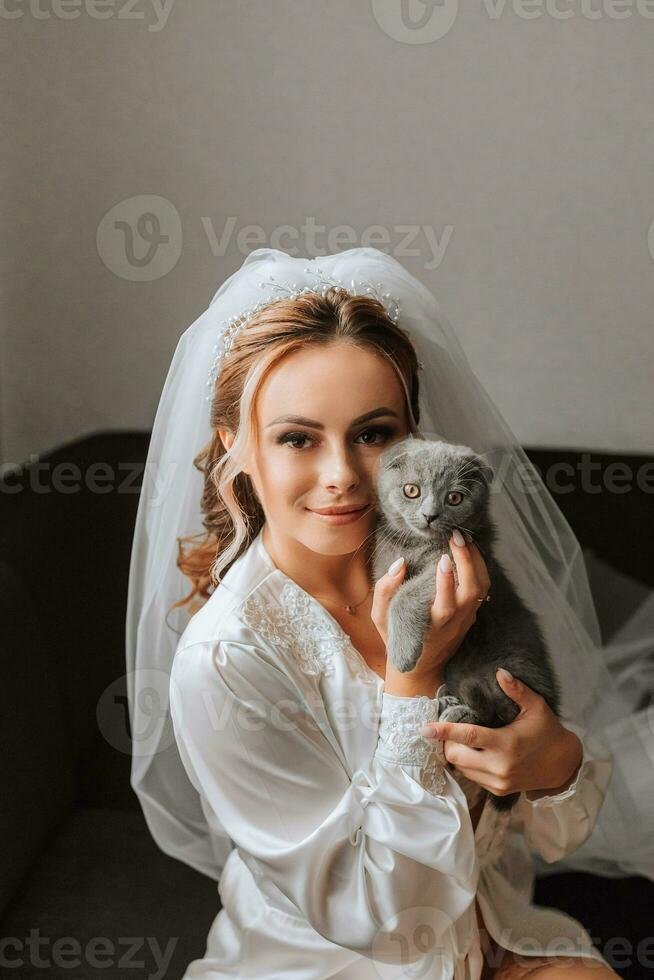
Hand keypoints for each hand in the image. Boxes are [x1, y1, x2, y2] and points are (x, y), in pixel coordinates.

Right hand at [371, 530, 490, 686]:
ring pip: (481, 589)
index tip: (443, 558)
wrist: (419, 668)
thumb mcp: (380, 618)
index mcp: (432, 626)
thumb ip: (385, 590)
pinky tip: (469, 553)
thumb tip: (400, 563)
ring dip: (477, 562)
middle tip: (457, 537)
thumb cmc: (396, 637)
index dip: (448, 581)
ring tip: (465, 540)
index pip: (447, 604)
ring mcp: (466, 620)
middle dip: (468, 562)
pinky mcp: (471, 616)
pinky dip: (479, 569)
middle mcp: (454, 624)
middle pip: (471, 592)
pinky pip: (482, 591)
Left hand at [418, 669, 583, 797]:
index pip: (468, 737)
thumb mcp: (536, 707)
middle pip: (456, 756)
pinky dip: (467, 764)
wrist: (562, 765)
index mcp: (507, 745)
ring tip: (463, 740)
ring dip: (456, 754)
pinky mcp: (497, 791)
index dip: (444, 732)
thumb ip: (517, 690)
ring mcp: (498, 782)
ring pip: (461, 768)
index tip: (424, 728)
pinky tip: (475, 752)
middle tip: (450, 729)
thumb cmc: (547, 731)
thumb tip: (499, 672)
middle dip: (447, 743)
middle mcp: (500, 767)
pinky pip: (471, 777)